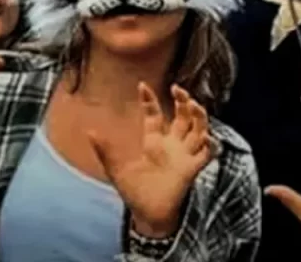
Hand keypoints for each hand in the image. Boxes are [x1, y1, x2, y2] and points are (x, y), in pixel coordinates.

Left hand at [88, 84, 213, 237]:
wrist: (147, 215)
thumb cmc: (134, 192)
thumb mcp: (117, 169)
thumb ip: (105, 150)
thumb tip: (89, 131)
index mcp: (153, 142)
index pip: (155, 114)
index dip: (149, 100)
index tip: (142, 86)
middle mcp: (172, 145)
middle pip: (183, 116)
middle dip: (183, 100)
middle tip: (177, 89)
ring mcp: (184, 155)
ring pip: (198, 128)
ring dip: (198, 116)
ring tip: (193, 105)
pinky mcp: (193, 168)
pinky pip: (208, 152)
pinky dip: (211, 144)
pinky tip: (206, 136)